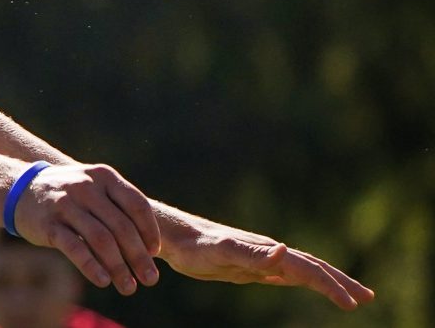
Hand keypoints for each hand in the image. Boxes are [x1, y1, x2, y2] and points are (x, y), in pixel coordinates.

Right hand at [13, 163, 161, 295]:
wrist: (20, 189)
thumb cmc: (68, 195)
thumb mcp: (93, 188)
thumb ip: (118, 208)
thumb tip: (149, 248)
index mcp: (103, 176)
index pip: (137, 205)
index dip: (150, 232)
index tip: (155, 254)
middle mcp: (86, 186)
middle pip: (121, 226)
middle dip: (139, 257)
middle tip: (150, 279)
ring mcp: (65, 203)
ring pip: (101, 239)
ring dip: (119, 267)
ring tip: (129, 287)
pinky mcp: (48, 223)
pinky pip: (75, 248)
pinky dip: (91, 267)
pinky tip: (103, 281)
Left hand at [156, 206, 374, 309]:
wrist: (172, 237)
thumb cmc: (194, 246)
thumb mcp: (222, 252)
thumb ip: (252, 254)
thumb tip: (285, 250)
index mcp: (268, 250)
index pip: (308, 269)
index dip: (332, 285)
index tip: (354, 304)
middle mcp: (268, 252)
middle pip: (313, 266)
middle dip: (340, 282)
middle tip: (368, 298)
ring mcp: (261, 259)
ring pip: (301, 270)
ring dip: (326, 281)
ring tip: (348, 295)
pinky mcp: (249, 267)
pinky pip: (283, 274)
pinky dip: (302, 280)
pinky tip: (304, 284)